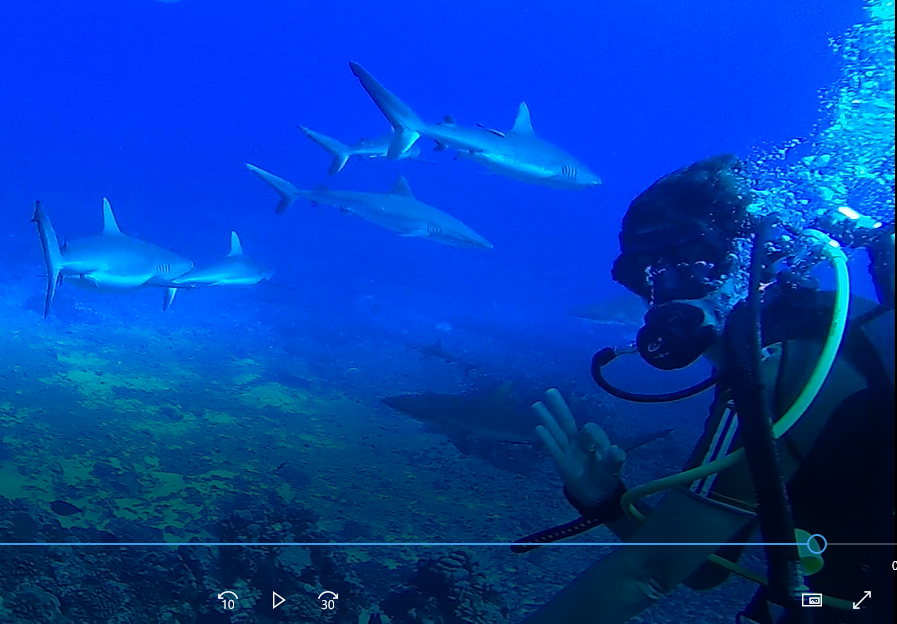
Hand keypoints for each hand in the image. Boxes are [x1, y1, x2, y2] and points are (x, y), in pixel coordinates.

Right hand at [533, 388, 626, 507]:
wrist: (596, 495)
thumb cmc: (606, 477)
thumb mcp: (612, 470)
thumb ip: (614, 460)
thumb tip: (617, 449)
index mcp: (595, 440)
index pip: (589, 431)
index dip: (589, 435)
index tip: (591, 448)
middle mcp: (580, 442)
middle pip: (567, 422)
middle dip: (559, 407)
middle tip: (551, 391)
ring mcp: (569, 450)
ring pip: (557, 431)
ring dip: (548, 418)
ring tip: (537, 404)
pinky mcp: (561, 461)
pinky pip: (553, 447)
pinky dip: (546, 438)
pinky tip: (538, 427)